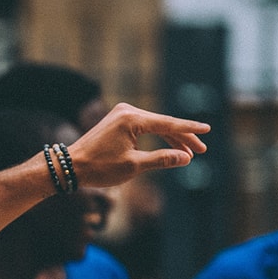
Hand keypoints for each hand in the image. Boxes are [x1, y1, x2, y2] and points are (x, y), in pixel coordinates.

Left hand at [67, 102, 209, 188]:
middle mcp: (127, 111)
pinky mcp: (117, 121)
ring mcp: (121, 115)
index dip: (189, 129)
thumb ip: (162, 160)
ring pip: (155, 126)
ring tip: (188, 154)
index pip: (168, 124)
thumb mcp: (133, 166)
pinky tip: (169, 148)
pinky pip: (144, 128)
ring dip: (171, 139)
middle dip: (183, 137)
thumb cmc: (99, 167)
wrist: (69, 166)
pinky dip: (156, 138)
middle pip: (163, 124)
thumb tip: (186, 158)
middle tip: (201, 151)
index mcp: (132, 119)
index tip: (208, 128)